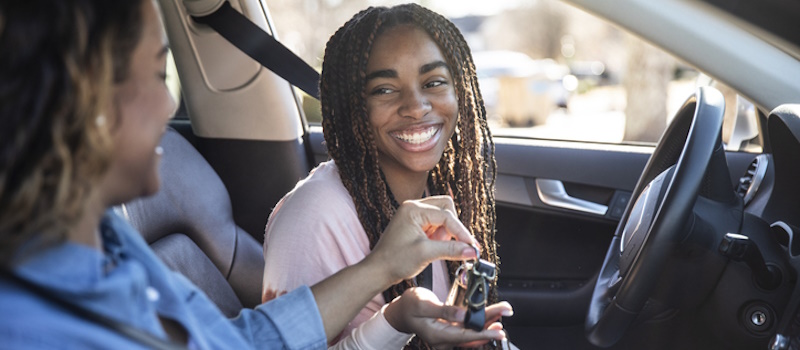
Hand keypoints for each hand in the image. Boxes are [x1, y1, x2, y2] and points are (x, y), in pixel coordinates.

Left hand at [367, 196, 479, 283]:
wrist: (378, 270)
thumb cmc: (395, 260)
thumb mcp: (426, 254)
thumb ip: (451, 249)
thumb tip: (472, 250)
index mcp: (413, 209)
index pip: (446, 216)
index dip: (461, 232)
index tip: (472, 247)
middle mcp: (413, 207)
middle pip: (446, 207)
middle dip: (453, 227)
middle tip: (454, 244)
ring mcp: (413, 214)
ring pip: (442, 215)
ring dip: (446, 231)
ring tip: (437, 247)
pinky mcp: (415, 223)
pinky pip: (435, 223)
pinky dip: (440, 235)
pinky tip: (433, 246)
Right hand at [383, 288, 511, 348]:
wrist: (400, 312)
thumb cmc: (408, 306)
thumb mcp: (423, 304)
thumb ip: (445, 310)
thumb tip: (464, 315)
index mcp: (437, 334)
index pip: (465, 336)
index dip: (484, 333)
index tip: (499, 331)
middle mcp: (444, 339)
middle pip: (473, 334)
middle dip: (492, 323)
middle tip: (506, 310)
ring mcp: (447, 336)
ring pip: (472, 331)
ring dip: (488, 321)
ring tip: (503, 310)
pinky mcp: (450, 330)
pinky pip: (468, 328)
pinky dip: (480, 320)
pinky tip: (490, 315)